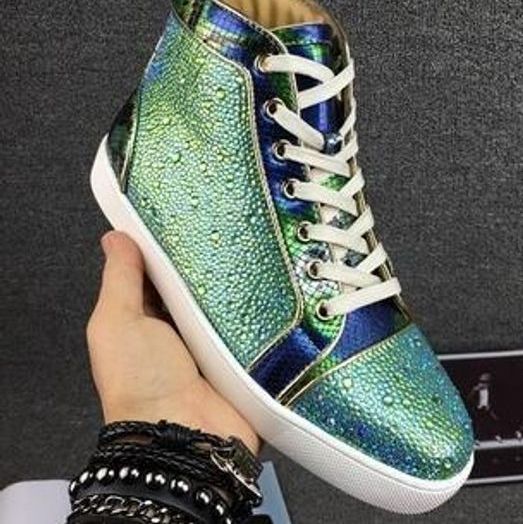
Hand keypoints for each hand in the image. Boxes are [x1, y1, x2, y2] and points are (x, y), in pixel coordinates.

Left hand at [87, 231, 259, 453]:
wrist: (184, 438)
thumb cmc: (139, 384)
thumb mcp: (117, 322)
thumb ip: (120, 278)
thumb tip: (116, 238)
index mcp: (148, 318)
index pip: (161, 272)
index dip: (169, 247)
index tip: (186, 216)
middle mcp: (183, 329)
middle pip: (200, 284)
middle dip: (211, 262)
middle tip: (228, 228)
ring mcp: (216, 343)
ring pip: (231, 301)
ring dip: (239, 285)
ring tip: (256, 249)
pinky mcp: (244, 356)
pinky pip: (256, 324)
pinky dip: (262, 309)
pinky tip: (274, 285)